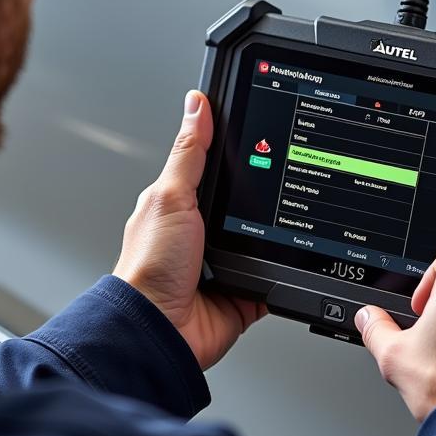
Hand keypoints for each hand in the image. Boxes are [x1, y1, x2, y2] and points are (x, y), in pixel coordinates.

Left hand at [114, 90, 266, 369]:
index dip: (234, 151)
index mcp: (180, 206)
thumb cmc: (149, 268)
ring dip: (273, 236)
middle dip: (261, 198)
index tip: (259, 132)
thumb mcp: (170, 197)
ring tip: (279, 227)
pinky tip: (286, 262)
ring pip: (265, 238)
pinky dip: (283, 271)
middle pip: (245, 202)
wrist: (160, 330)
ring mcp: (224, 263)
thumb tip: (197, 105)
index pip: (213, 168)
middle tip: (276, 185)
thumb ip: (189, 153)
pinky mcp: (244, 291)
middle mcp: (202, 234)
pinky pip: (275, 277)